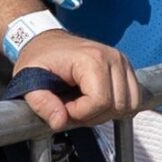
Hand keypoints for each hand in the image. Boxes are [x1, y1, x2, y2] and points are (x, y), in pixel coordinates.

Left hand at [13, 30, 141, 130]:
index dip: (80, 113)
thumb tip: (60, 121)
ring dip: (105, 113)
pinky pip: (133, 100)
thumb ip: (41, 103)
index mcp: (91, 58)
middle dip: (93, 115)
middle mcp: (112, 58)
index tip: (64, 105)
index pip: (100, 101)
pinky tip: (96, 101)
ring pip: (128, 105)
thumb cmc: (39, 57)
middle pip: (117, 106)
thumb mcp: (29, 80)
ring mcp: (122, 62)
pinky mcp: (126, 69)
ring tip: (84, 103)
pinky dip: (116, 107)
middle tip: (73, 105)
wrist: (46, 41)